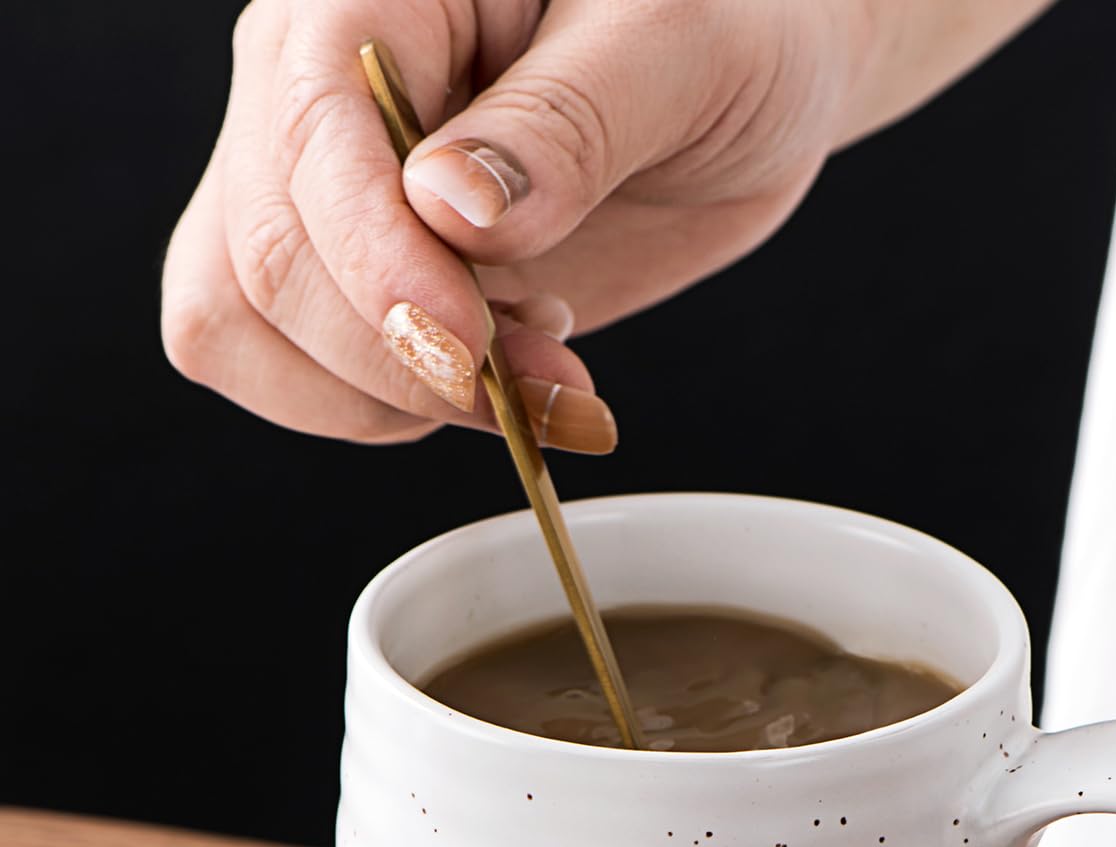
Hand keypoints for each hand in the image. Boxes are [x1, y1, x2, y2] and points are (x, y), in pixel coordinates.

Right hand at [160, 0, 1049, 445]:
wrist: (745, 82)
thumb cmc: (727, 27)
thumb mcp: (679, 47)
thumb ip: (567, 125)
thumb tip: (451, 210)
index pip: (310, 140)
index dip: (377, 268)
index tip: (468, 350)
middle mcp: (315, 89)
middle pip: (266, 262)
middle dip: (404, 360)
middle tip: (547, 377)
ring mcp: (326, 190)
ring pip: (245, 328)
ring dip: (389, 401)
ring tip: (534, 377)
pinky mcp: (358, 276)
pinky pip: (298, 373)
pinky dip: (392, 414)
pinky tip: (500, 384)